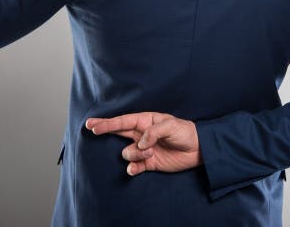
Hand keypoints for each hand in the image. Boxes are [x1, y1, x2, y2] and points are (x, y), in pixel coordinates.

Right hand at [85, 112, 202, 176]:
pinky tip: (135, 169)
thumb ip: (153, 132)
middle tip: (91, 128)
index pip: (123, 121)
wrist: (198, 149)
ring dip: (135, 154)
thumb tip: (140, 143)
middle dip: (104, 129)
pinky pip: (134, 166)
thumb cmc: (185, 132)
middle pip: (118, 132)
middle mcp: (142, 134)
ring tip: (150, 152)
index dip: (108, 123)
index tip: (93, 124)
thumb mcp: (171, 126)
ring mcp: (144, 149)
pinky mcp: (149, 163)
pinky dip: (133, 168)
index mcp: (146, 121)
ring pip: (127, 152)